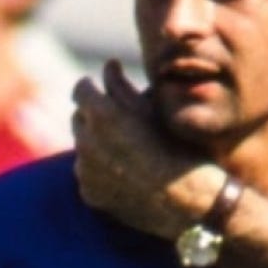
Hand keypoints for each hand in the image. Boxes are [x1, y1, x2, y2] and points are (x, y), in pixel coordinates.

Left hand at [72, 63, 223, 241]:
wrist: (188, 203)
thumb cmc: (178, 148)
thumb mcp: (154, 111)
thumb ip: (123, 85)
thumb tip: (107, 65)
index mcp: (101, 114)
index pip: (81, 89)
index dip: (92, 87)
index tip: (102, 89)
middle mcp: (86, 141)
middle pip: (79, 118)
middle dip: (93, 115)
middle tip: (118, 120)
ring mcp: (84, 170)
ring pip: (82, 146)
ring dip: (95, 143)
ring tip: (124, 148)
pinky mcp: (88, 193)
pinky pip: (87, 174)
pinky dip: (99, 170)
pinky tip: (123, 172)